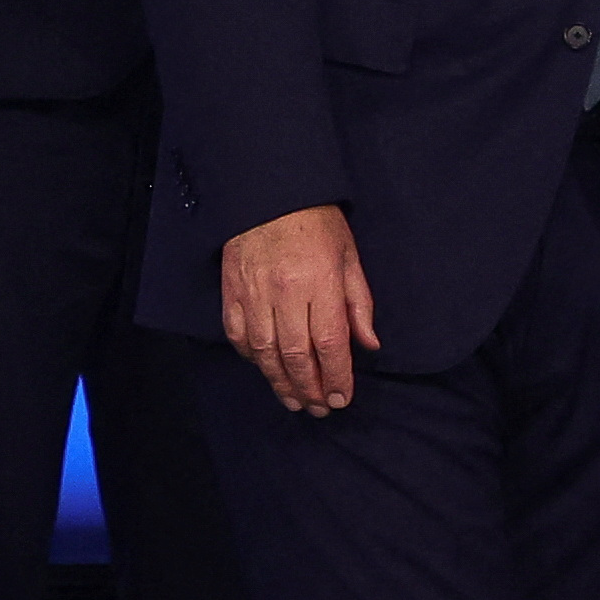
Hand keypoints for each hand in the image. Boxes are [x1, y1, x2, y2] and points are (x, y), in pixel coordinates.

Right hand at [219, 204, 377, 416]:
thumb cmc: (315, 220)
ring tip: (294, 400)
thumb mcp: (349, 254)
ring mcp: (254, 293)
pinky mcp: (231, 290)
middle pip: (296, 356)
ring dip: (280, 382)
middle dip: (309, 389)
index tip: (341, 398)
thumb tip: (368, 344)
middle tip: (319, 409)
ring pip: (265, 353)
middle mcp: (285, 293)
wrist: (268, 190)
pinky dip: (251, 357)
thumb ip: (359, 303)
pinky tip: (265, 368)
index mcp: (320, 282)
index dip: (336, 377)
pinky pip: (238, 335)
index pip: (330, 343)